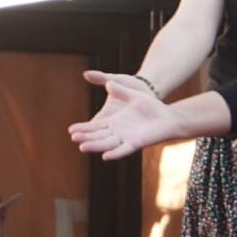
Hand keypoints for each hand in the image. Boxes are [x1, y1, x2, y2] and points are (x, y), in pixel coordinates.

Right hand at [68, 71, 182, 159]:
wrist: (166, 114)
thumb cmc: (149, 103)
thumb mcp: (130, 92)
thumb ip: (116, 87)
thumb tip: (104, 80)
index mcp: (113, 121)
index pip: (94, 126)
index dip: (83, 128)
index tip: (71, 130)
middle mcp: (117, 131)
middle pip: (98, 136)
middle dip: (86, 137)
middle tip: (73, 138)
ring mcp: (126, 138)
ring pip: (107, 143)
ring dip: (96, 145)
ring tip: (83, 147)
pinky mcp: (136, 142)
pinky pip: (124, 149)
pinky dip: (115, 152)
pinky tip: (105, 156)